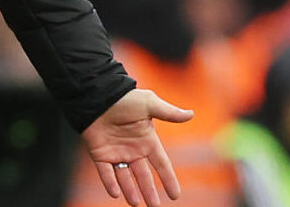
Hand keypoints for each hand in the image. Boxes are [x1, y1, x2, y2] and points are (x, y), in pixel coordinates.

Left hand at [81, 89, 193, 205]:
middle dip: (149, 191)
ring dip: (130, 191)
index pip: (161, 164)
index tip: (175, 196)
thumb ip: (168, 113)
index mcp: (147, 140)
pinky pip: (105, 173)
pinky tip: (115, 193)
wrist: (98, 95)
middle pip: (143, 176)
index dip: (168, 179)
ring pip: (125, 178)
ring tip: (136, 204)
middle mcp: (133, 150)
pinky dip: (110, 183)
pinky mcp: (100, 154)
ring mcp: (116, 153)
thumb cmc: (124, 98)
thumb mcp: (148, 104)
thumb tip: (191, 114)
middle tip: (154, 206)